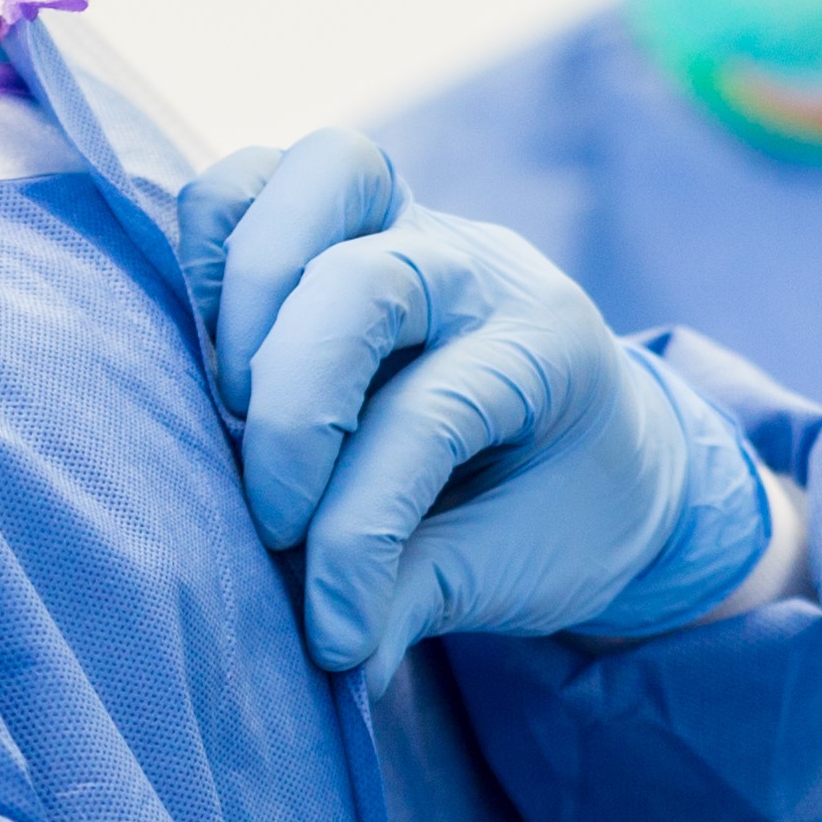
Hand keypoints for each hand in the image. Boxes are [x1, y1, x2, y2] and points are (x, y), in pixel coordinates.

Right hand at [176, 132, 771, 668]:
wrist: (610, 450)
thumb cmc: (563, 511)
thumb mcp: (520, 568)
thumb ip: (425, 594)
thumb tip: (335, 649)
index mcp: (547, 349)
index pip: (428, 418)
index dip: (356, 538)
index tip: (332, 638)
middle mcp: (481, 266)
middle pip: (368, 281)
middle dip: (296, 409)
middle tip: (270, 517)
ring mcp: (415, 221)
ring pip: (327, 171)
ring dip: (252, 286)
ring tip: (231, 403)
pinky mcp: (347, 217)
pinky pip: (261, 178)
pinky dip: (216, 242)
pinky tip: (211, 345)